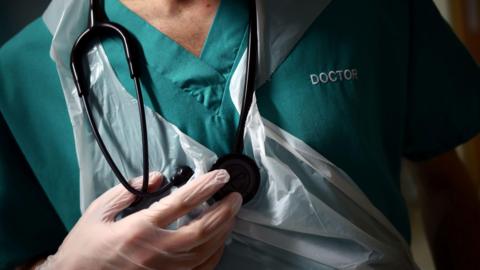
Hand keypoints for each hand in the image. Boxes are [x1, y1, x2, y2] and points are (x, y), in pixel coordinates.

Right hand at [38, 170, 241, 269]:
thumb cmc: (85, 246)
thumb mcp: (99, 210)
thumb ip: (129, 190)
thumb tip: (158, 178)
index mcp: (138, 228)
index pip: (182, 202)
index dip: (206, 187)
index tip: (220, 176)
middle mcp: (155, 251)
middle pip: (202, 230)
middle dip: (224, 211)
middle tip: (235, 197)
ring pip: (205, 251)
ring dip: (223, 231)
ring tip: (231, 215)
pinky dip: (214, 254)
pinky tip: (219, 241)